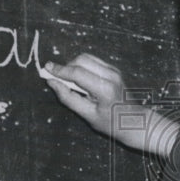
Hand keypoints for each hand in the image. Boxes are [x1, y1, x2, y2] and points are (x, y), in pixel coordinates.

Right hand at [44, 54, 178, 157]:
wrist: (133, 121)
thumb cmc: (110, 123)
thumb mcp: (87, 115)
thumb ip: (68, 98)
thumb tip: (52, 82)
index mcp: (104, 89)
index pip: (77, 72)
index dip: (59, 70)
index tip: (46, 69)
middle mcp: (111, 75)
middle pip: (81, 60)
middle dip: (66, 67)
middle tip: (57, 79)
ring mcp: (114, 70)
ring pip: (86, 57)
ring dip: (74, 65)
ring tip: (70, 81)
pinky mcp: (113, 69)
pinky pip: (93, 61)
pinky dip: (82, 66)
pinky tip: (81, 80)